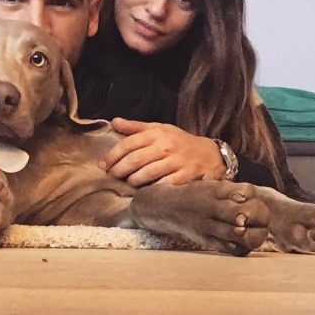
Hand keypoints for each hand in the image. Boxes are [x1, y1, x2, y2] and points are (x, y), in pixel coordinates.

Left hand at [99, 118, 224, 185]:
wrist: (212, 154)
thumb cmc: (181, 142)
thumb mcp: (161, 129)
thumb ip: (137, 128)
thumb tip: (114, 122)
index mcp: (158, 133)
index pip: (129, 143)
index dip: (112, 155)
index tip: (103, 165)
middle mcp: (167, 146)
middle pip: (135, 160)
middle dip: (119, 170)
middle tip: (112, 176)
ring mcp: (177, 162)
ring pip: (147, 173)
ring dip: (133, 181)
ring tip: (128, 183)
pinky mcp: (186, 177)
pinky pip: (163, 185)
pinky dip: (151, 189)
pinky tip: (145, 191)